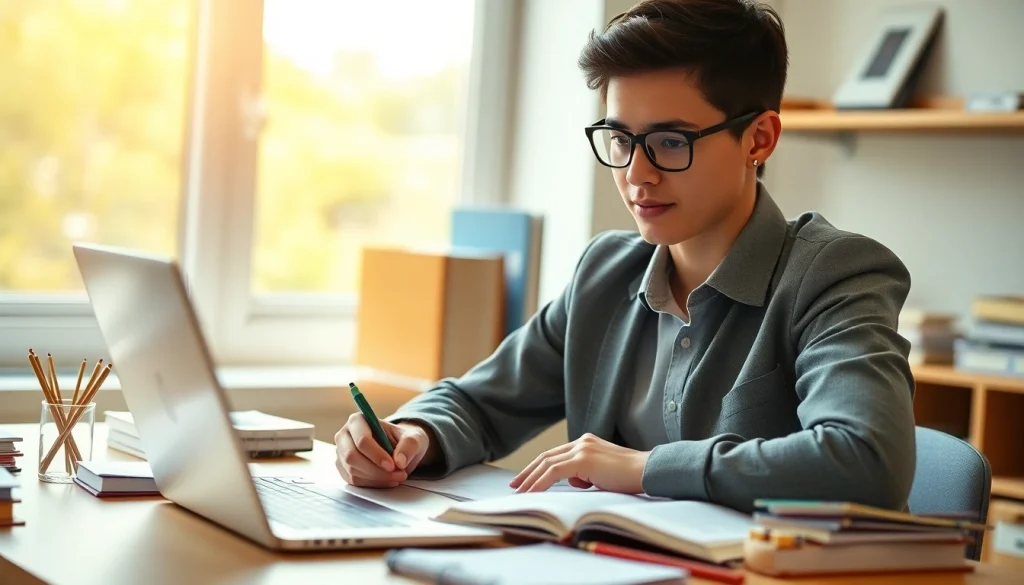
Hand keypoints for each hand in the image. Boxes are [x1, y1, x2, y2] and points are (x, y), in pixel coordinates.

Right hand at [334, 413, 430, 487]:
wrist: (399, 448)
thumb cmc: (403, 439)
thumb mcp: (414, 438)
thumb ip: (409, 446)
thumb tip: (399, 461)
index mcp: (358, 420)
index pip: (361, 440)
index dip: (376, 455)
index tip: (392, 465)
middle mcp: (345, 436)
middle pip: (352, 457)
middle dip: (376, 470)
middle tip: (398, 474)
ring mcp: (342, 453)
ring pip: (352, 471)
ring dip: (377, 478)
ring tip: (397, 477)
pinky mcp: (344, 469)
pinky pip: (354, 481)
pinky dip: (373, 484)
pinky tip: (388, 480)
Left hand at [509, 433, 650, 493]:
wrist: (648, 471)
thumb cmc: (631, 477)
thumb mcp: (604, 474)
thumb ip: (587, 474)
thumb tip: (576, 482)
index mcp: (587, 443)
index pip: (556, 455)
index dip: (538, 467)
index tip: (526, 479)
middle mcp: (582, 442)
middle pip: (547, 456)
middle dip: (528, 472)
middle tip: (515, 485)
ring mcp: (582, 448)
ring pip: (547, 464)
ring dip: (530, 479)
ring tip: (519, 493)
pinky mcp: (583, 459)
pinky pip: (554, 472)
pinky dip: (540, 483)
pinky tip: (532, 493)